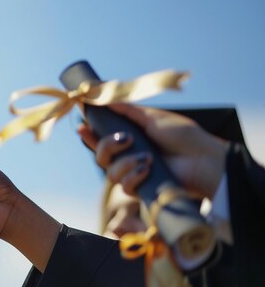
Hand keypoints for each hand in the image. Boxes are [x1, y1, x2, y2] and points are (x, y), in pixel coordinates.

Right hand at [78, 104, 228, 198]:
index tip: (82, 125)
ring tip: (147, 157)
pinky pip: (125, 185)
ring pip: (110, 171)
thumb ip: (127, 110)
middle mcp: (128, 156)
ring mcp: (134, 173)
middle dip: (107, 146)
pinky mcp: (141, 189)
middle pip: (100, 155)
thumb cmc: (183, 137)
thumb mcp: (152, 117)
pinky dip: (134, 175)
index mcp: (129, 137)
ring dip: (125, 162)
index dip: (89, 133)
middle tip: (126, 139)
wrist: (204, 159)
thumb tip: (104, 97)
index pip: (102, 137)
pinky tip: (147, 168)